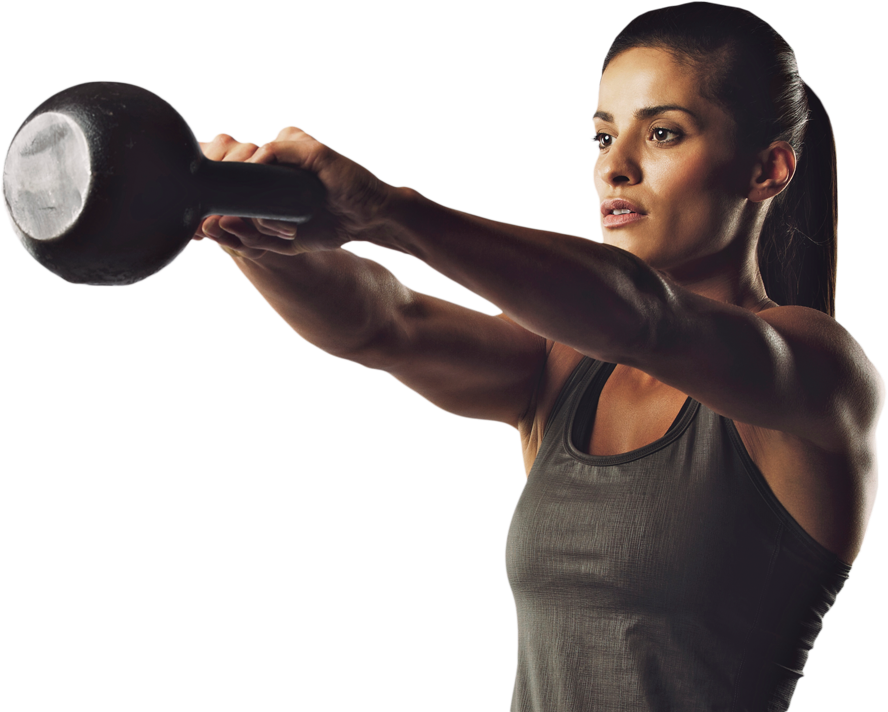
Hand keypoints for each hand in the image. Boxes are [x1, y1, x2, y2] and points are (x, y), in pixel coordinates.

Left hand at [193, 127, 398, 260]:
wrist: (368, 218)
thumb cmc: (328, 226)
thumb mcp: (281, 241)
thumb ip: (248, 236)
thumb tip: (210, 228)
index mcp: (264, 174)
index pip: (224, 175)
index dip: (210, 197)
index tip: (202, 225)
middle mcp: (273, 156)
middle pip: (228, 166)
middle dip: (226, 201)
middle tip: (240, 229)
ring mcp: (288, 148)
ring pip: (244, 161)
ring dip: (249, 198)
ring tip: (276, 225)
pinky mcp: (305, 147)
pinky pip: (268, 153)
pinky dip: (262, 177)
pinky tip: (275, 204)